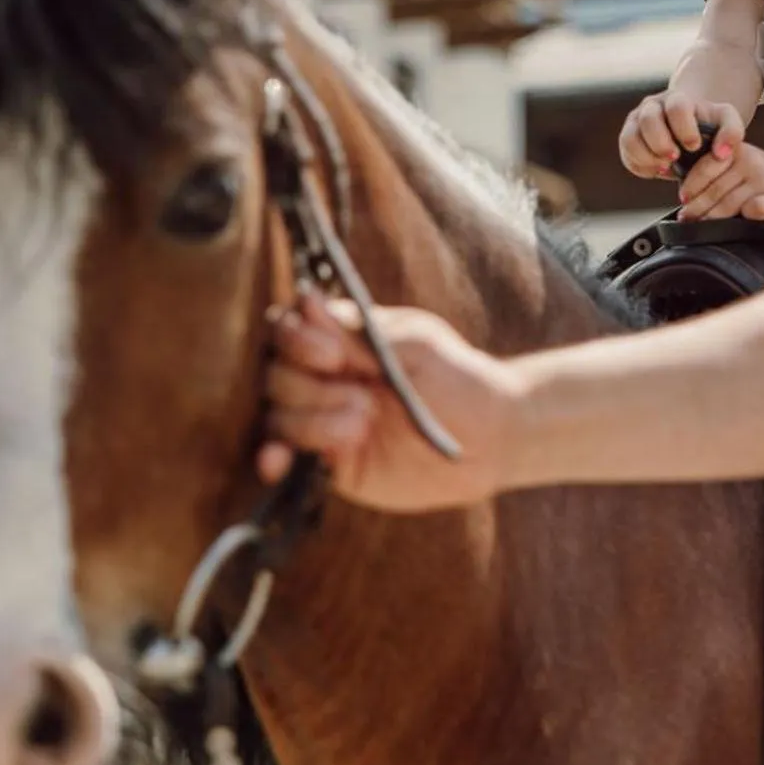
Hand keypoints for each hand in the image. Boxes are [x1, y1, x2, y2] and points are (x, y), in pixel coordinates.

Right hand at [257, 291, 525, 512]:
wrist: (491, 440)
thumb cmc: (458, 379)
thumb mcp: (415, 345)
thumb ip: (360, 332)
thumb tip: (307, 303)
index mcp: (342, 338)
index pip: (288, 328)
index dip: (297, 340)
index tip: (334, 356)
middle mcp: (325, 377)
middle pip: (275, 373)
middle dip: (311, 386)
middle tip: (364, 399)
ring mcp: (323, 419)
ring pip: (278, 414)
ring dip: (312, 420)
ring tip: (363, 424)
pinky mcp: (330, 462)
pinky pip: (285, 458)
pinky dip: (273, 457)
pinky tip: (276, 462)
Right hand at [618, 91, 745, 179]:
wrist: (691, 130)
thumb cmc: (709, 126)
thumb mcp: (727, 123)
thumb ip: (732, 132)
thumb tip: (722, 153)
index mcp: (677, 99)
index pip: (676, 107)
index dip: (684, 128)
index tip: (694, 146)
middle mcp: (652, 106)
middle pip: (648, 119)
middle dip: (661, 143)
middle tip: (674, 158)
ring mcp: (636, 121)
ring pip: (629, 136)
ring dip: (647, 156)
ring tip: (665, 167)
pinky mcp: (628, 139)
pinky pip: (625, 153)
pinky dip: (640, 165)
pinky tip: (658, 170)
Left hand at [677, 143, 763, 223]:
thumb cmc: (757, 176)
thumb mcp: (737, 162)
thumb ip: (714, 171)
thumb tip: (684, 195)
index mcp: (736, 151)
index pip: (707, 167)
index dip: (692, 185)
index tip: (683, 199)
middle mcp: (751, 163)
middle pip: (716, 189)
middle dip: (697, 207)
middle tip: (686, 218)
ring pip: (731, 203)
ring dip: (713, 217)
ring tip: (701, 226)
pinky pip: (758, 208)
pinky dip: (746, 216)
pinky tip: (737, 223)